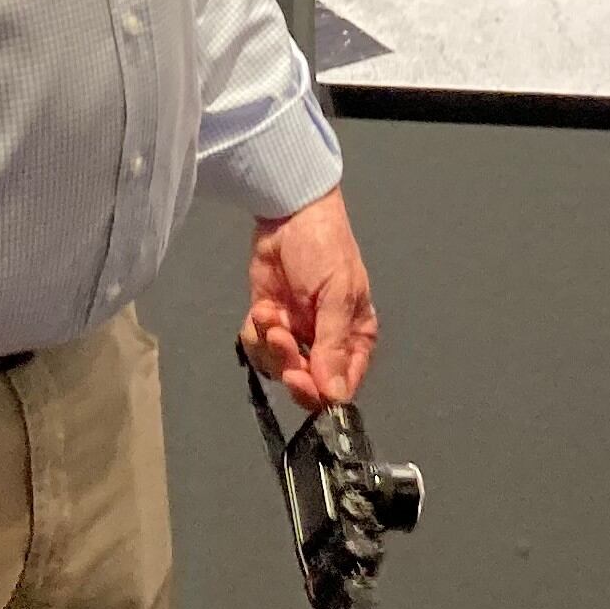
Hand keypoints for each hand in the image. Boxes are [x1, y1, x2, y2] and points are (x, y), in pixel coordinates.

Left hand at [242, 184, 375, 407]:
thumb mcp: (337, 295)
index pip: (342, 384)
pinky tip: (263, 308)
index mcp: (355, 337)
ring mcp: (295, 333)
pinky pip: (257, 347)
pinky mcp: (269, 322)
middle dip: (288, 362)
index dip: (321, 391)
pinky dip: (254, 332)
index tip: (301, 380)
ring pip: (277, 366)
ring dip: (268, 343)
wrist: (290, 214)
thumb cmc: (326, 247)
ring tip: (271, 313)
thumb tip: (335, 395)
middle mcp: (326, 342)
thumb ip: (333, 345)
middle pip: (306, 381)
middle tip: (280, 337)